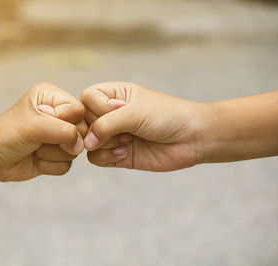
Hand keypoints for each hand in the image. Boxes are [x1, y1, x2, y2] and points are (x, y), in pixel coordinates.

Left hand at [0, 83, 86, 181]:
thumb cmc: (5, 135)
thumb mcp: (33, 127)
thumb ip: (63, 131)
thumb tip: (80, 145)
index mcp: (52, 97)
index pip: (78, 110)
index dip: (66, 122)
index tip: (43, 125)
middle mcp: (58, 114)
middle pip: (81, 132)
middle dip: (58, 141)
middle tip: (37, 139)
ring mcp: (58, 135)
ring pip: (75, 151)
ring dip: (51, 154)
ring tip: (33, 148)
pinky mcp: (56, 155)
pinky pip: (67, 165)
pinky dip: (49, 165)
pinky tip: (34, 159)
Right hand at [81, 82, 206, 171]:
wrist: (192, 138)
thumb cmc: (166, 116)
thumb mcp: (134, 112)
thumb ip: (105, 125)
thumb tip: (85, 143)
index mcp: (114, 95)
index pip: (87, 98)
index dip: (96, 107)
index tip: (118, 110)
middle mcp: (110, 115)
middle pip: (85, 122)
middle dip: (102, 129)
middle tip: (125, 130)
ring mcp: (113, 135)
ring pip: (88, 142)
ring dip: (106, 144)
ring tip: (128, 141)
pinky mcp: (118, 154)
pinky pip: (97, 158)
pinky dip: (108, 157)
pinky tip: (126, 153)